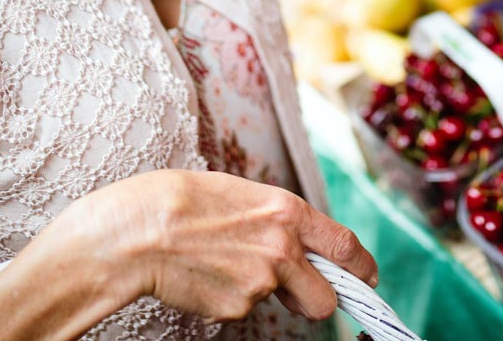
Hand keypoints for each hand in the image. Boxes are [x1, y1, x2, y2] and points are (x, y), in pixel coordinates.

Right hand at [38, 170, 377, 324]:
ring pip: (279, 303)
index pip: (345, 246)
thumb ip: (276, 218)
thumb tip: (296, 240)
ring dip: (262, 292)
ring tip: (223, 264)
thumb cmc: (179, 201)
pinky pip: (243, 308)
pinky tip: (204, 275)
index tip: (367, 278)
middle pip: (327, 298)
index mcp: (287, 212)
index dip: (362, 268)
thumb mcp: (240, 193)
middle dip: (317, 300)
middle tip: (297, 293)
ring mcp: (260, 283)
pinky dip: (229, 297)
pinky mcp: (235, 308)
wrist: (135, 232)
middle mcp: (283, 249)